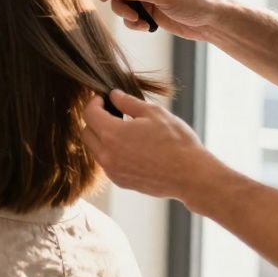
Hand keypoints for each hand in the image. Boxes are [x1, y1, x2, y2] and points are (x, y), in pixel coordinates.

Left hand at [81, 90, 221, 203]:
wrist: (191, 175)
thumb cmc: (176, 141)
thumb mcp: (153, 113)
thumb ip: (128, 102)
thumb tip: (113, 95)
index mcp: (112, 134)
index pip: (89, 114)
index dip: (94, 103)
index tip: (103, 99)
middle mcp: (106, 155)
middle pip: (86, 133)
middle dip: (94, 120)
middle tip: (111, 113)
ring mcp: (112, 171)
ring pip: (95, 150)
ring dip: (102, 138)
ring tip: (124, 130)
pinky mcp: (120, 181)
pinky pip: (107, 163)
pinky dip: (111, 153)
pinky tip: (131, 147)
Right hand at [100, 0, 225, 40]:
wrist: (211, 21)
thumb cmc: (195, 1)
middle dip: (120, 4)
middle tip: (131, 15)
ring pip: (123, 4)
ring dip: (127, 15)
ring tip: (141, 22)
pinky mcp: (150, 10)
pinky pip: (131, 16)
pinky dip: (135, 23)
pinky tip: (147, 27)